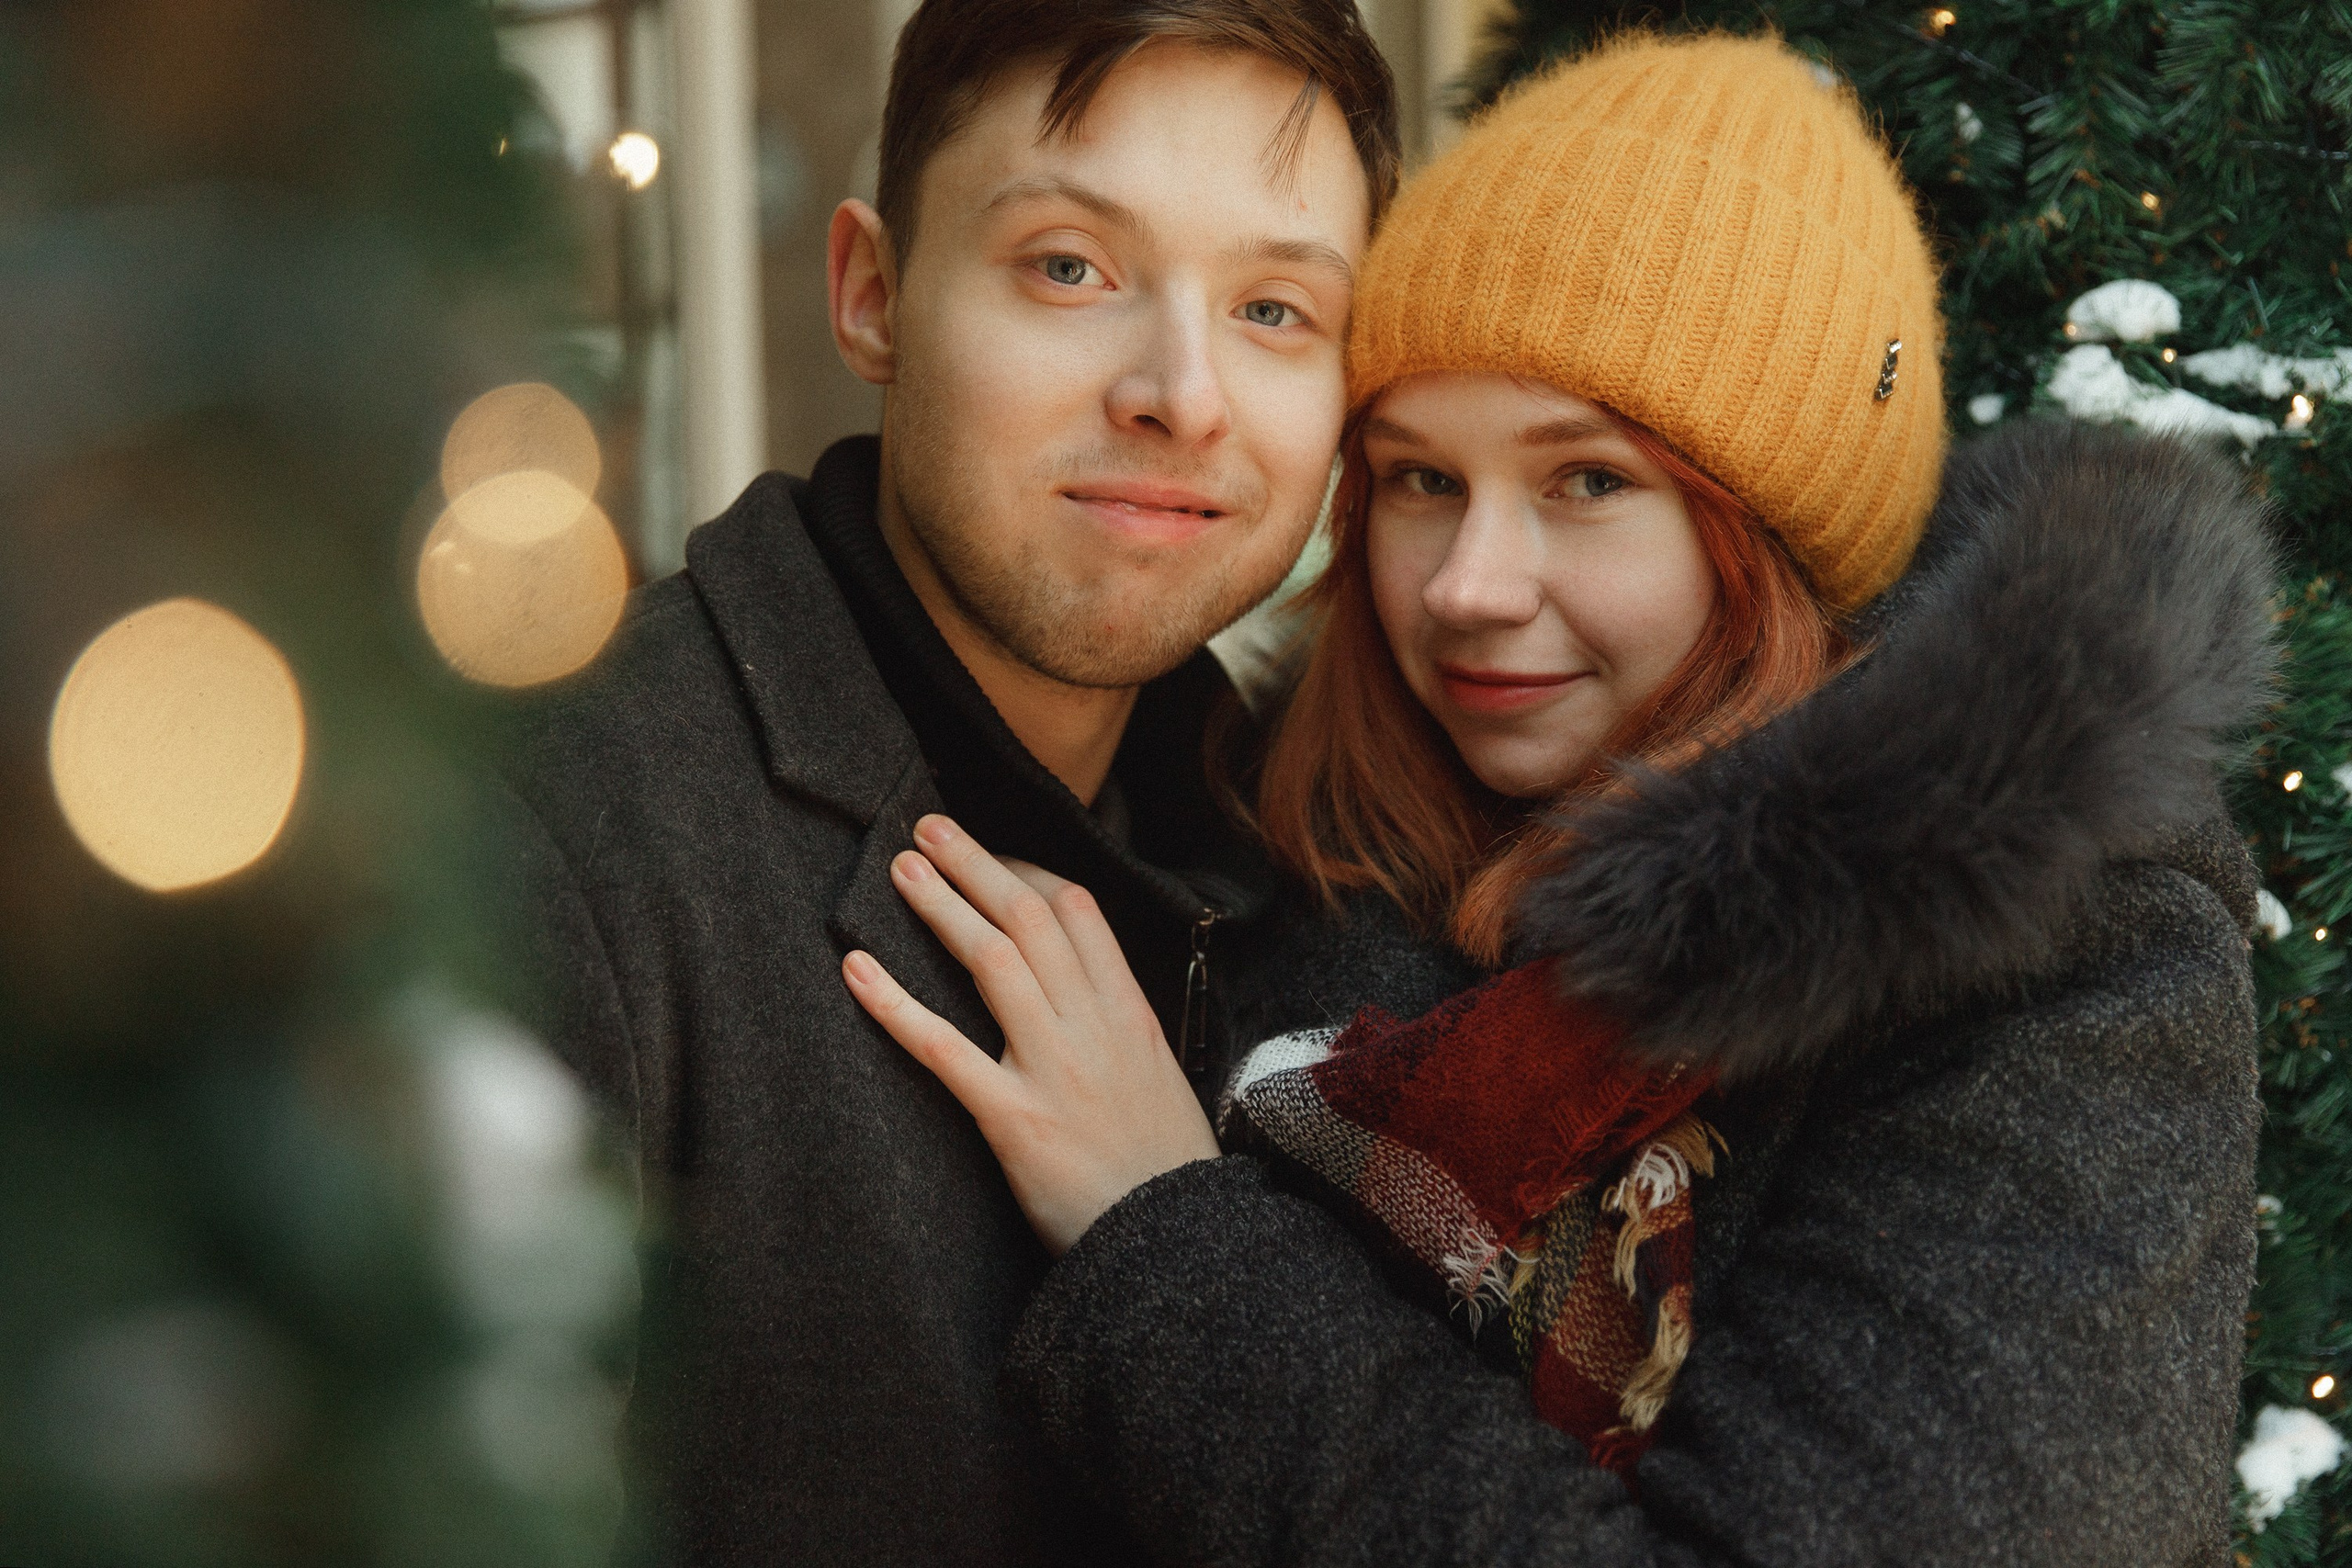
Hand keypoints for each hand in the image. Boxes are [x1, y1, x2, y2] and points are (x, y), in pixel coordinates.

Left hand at [841, 814, 1220, 1254]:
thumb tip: (1083, 987)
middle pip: (1029, 919)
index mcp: (1129, 1014)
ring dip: (941, 906)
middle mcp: (1092, 1027)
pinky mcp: (1014, 1119)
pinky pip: (944, 1050)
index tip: (990, 855)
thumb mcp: (1159, 1078)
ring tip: (899, 869)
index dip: (1026, 873)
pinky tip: (858, 970)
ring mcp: (1053, 1069)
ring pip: (992, 962)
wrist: (1176, 1242)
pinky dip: (896, 1004)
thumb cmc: (1163, 1169)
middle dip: (975, 865)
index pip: (1077, 914)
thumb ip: (1121, 1027)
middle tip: (927, 829)